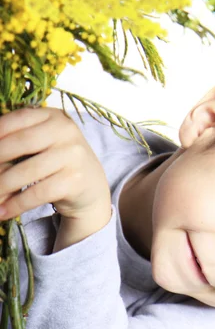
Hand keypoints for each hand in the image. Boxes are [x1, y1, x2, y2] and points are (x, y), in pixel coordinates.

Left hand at [0, 106, 110, 222]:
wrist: (91, 188)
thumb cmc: (58, 162)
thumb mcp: (43, 142)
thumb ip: (16, 141)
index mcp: (53, 116)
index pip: (15, 120)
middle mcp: (66, 131)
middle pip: (19, 143)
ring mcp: (73, 155)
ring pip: (25, 171)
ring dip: (0, 187)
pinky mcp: (75, 180)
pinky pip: (37, 193)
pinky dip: (15, 205)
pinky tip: (2, 211)